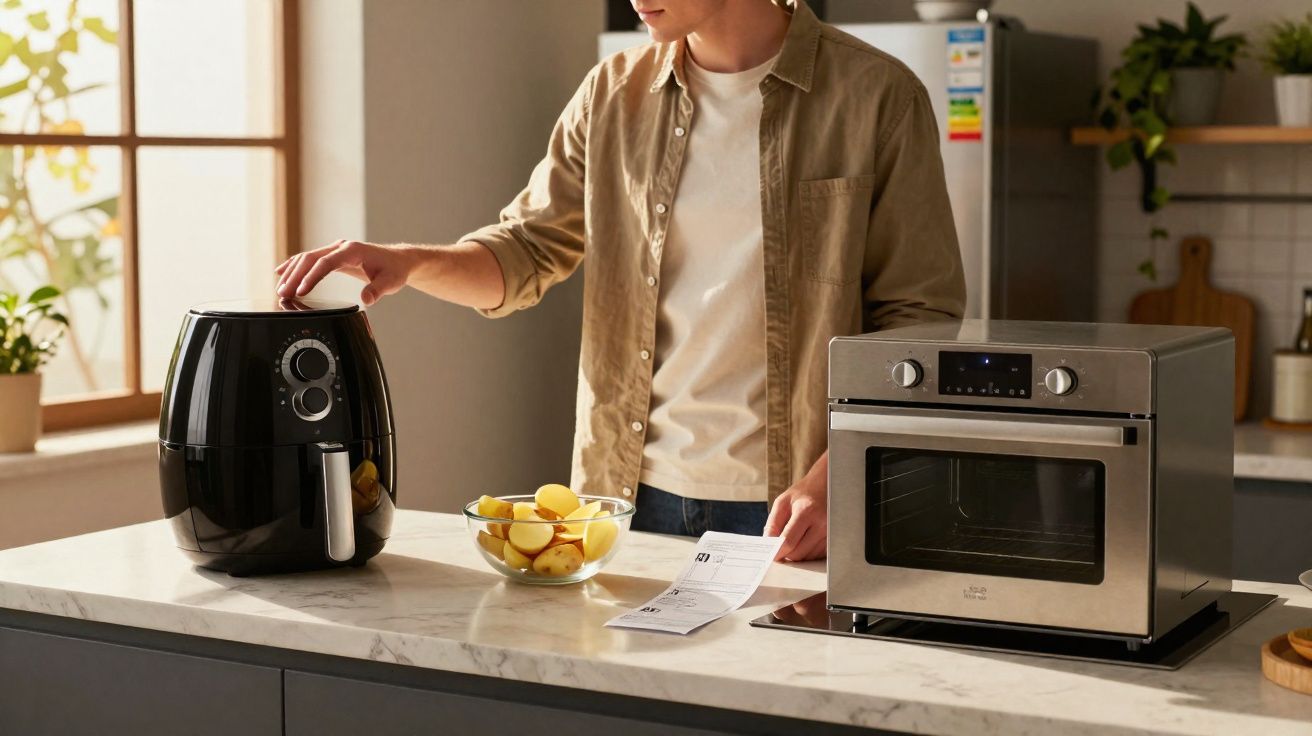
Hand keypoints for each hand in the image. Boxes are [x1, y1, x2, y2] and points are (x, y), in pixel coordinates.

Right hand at [275, 240, 414, 305]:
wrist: (397, 260)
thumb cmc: (394, 270)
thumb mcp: (391, 282)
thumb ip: (378, 290)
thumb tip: (366, 299)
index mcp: (353, 251)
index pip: (326, 262)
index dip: (311, 277)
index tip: (300, 291)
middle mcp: (341, 247)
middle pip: (311, 258)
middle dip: (295, 276)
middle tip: (283, 293)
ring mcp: (336, 250)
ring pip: (307, 258)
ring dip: (292, 272)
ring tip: (281, 289)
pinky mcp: (333, 255)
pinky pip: (311, 259)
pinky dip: (295, 266)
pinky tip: (282, 272)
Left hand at [763, 452, 828, 561]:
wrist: (826, 485)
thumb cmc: (802, 493)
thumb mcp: (782, 502)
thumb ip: (772, 524)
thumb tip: (768, 544)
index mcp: (806, 511)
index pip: (788, 541)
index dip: (777, 552)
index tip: (771, 555)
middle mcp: (821, 523)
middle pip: (798, 553)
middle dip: (787, 552)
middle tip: (782, 544)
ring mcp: (831, 532)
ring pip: (808, 557)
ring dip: (798, 553)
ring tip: (796, 537)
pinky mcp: (835, 538)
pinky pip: (817, 555)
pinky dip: (808, 552)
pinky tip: (806, 539)